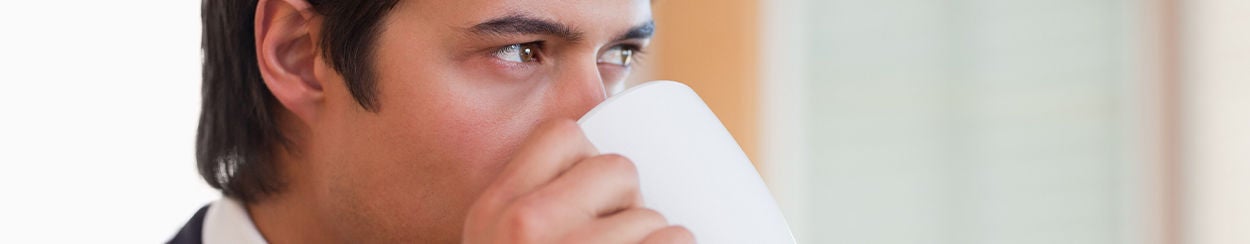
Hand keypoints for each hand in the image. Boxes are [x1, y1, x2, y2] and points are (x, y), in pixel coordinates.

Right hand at [462, 119, 693, 243]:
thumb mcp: (494, 241)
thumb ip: (523, 206)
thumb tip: (586, 165)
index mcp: (494, 209)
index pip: (562, 135)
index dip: (592, 156)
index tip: (597, 193)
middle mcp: (524, 227)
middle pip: (616, 168)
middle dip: (632, 199)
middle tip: (624, 233)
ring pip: (649, 215)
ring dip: (660, 237)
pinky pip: (674, 241)